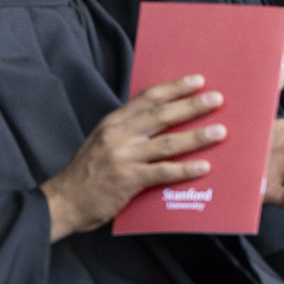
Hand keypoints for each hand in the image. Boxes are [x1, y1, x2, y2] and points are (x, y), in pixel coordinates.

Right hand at [40, 73, 227, 240]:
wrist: (64, 202)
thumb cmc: (88, 173)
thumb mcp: (103, 141)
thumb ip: (129, 131)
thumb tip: (164, 123)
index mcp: (113, 122)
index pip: (148, 98)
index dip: (174, 88)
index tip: (198, 80)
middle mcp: (118, 135)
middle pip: (161, 115)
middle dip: (191, 106)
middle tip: (217, 99)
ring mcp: (123, 157)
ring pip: (166, 143)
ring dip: (196, 137)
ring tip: (219, 132)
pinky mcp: (127, 180)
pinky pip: (162, 173)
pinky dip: (184, 170)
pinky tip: (204, 167)